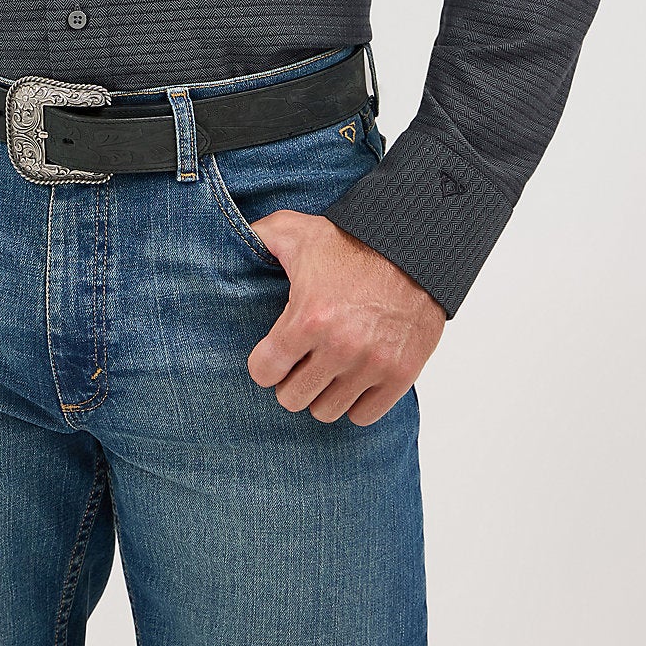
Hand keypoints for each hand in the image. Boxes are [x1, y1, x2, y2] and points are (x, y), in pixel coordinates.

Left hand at [245, 211, 445, 423]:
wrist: (413, 246)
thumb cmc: (351, 241)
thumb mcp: (296, 230)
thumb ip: (258, 236)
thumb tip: (231, 239)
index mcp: (308, 317)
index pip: (264, 372)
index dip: (263, 364)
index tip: (272, 355)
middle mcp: (339, 347)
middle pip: (292, 398)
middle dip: (290, 381)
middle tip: (299, 363)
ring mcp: (372, 365)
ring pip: (327, 411)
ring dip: (322, 393)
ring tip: (325, 371)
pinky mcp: (400, 374)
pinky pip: (365, 415)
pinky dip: (356, 402)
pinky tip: (352, 379)